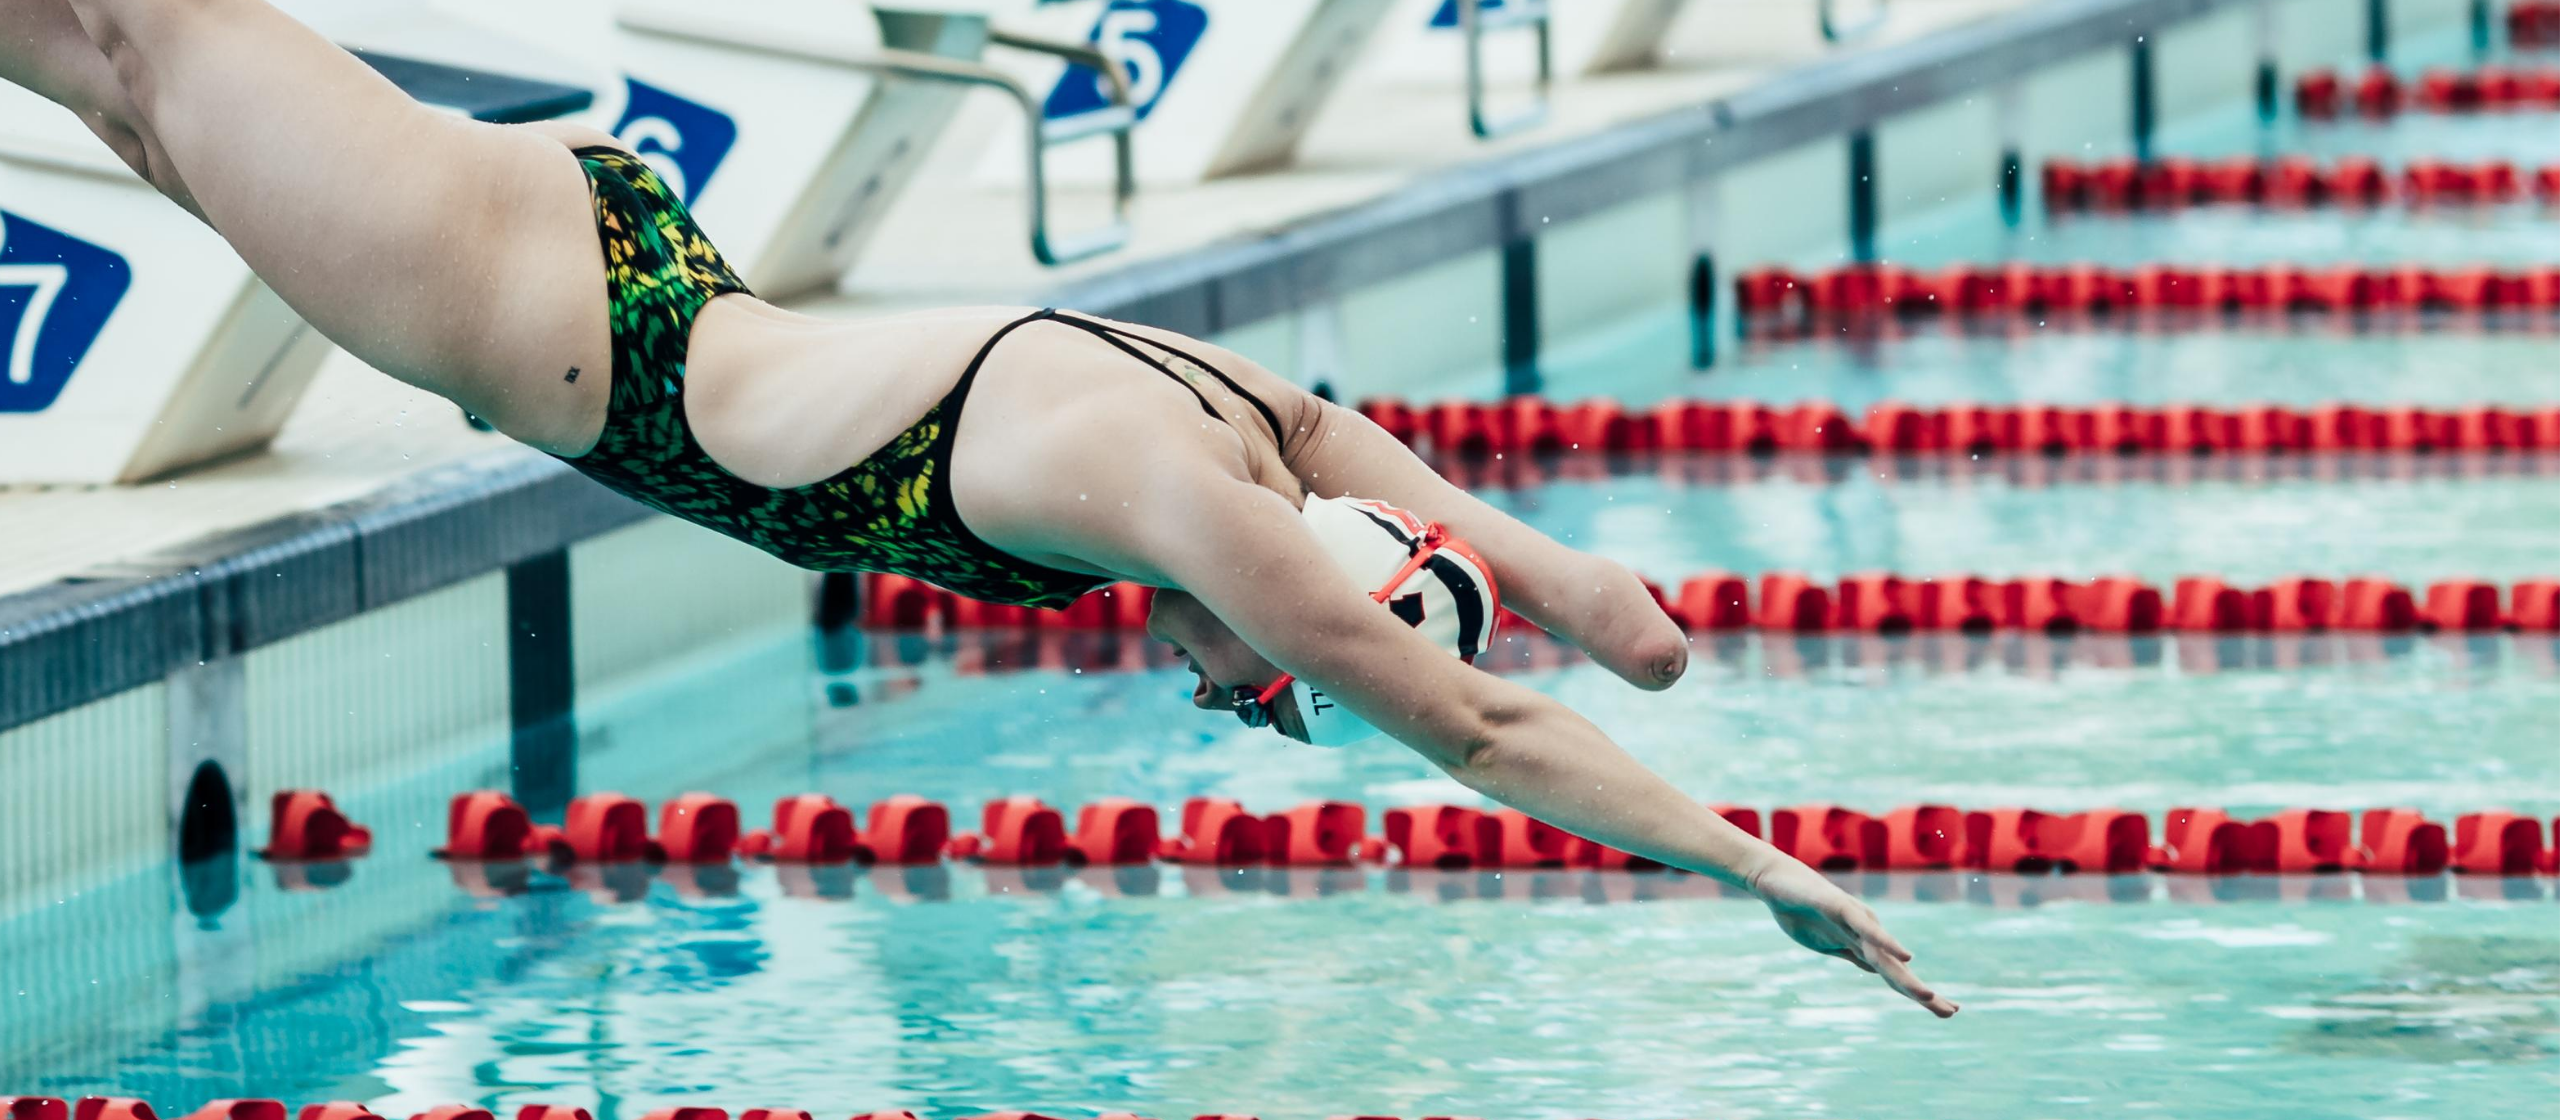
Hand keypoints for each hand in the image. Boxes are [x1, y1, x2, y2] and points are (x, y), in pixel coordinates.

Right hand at [1750, 856, 1958, 1017]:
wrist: (1775, 881)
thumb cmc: (1799, 910)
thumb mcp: (1827, 944)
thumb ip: (1853, 954)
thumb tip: (1875, 970)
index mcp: (1862, 944)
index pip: (1894, 974)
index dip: (1918, 993)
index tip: (1947, 1010)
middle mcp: (1867, 933)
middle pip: (1897, 970)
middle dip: (1922, 993)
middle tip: (1952, 1012)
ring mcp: (1856, 921)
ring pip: (1886, 956)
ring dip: (1907, 978)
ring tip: (1928, 997)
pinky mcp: (1842, 908)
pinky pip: (1866, 929)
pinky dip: (1887, 942)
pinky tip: (1906, 955)